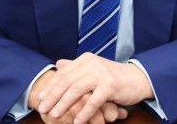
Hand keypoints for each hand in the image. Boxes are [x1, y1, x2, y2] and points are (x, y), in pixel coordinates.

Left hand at [37, 54, 151, 123]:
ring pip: (77, 90)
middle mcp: (91, 63)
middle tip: (42, 109)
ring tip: (55, 115)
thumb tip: (58, 63)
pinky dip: (84, 112)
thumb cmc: (113, 77)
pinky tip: (77, 122)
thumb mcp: (93, 69)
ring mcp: (101, 73)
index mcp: (85, 59)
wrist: (138, 79)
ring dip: (64, 104)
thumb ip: (76, 67)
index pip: (63, 73)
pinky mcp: (110, 85)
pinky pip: (93, 101)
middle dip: (52, 96)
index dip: (50, 86)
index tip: (39, 98)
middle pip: (67, 81)